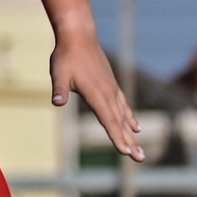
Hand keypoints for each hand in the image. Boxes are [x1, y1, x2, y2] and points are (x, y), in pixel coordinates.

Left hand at [52, 30, 142, 161]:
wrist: (79, 37)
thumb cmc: (66, 56)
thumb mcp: (59, 73)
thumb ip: (59, 89)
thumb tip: (56, 102)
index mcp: (96, 94)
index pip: (108, 120)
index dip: (117, 137)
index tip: (125, 152)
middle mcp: (108, 94)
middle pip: (120, 123)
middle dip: (129, 142)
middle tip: (140, 159)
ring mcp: (112, 90)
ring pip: (124, 116)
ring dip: (131, 134)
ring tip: (139, 150)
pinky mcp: (111, 85)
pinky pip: (123, 106)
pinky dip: (129, 118)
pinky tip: (135, 127)